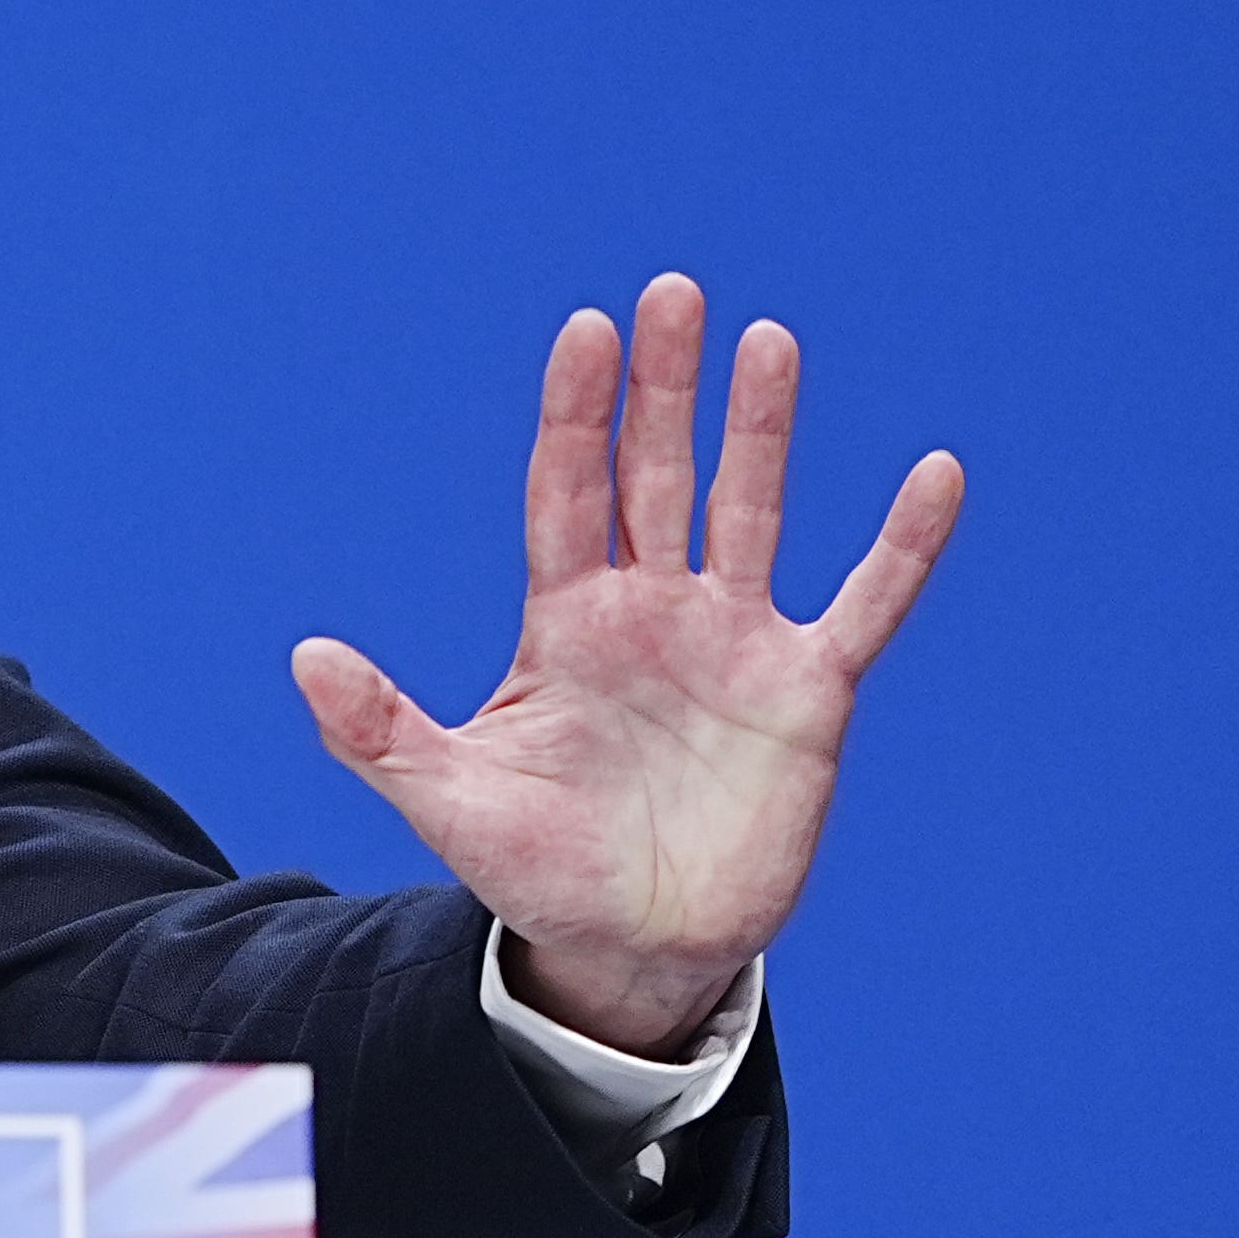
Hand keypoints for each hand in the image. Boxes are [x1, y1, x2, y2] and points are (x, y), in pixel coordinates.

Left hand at [294, 274, 961, 1059]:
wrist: (631, 946)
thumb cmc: (534, 867)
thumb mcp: (446, 800)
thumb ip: (377, 730)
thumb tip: (303, 658)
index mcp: (565, 621)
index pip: (569, 492)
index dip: (576, 414)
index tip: (585, 329)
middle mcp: (650, 611)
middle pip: (655, 474)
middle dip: (662, 388)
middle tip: (672, 291)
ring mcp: (732, 643)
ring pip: (750, 510)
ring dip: (760, 430)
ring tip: (767, 339)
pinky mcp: (807, 692)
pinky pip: (865, 603)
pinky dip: (902, 545)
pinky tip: (935, 473)